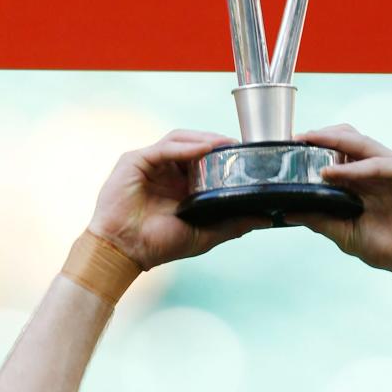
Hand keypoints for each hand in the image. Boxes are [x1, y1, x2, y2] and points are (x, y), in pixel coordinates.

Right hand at [87, 129, 264, 268]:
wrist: (125, 251)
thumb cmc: (159, 245)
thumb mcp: (204, 234)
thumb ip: (233, 225)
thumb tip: (266, 219)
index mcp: (179, 185)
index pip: (203, 159)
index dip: (223, 155)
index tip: (247, 157)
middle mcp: (165, 171)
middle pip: (193, 145)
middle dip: (217, 143)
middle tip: (240, 147)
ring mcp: (150, 164)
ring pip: (180, 140)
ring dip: (204, 140)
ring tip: (225, 144)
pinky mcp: (136, 160)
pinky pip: (165, 148)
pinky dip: (186, 147)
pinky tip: (205, 149)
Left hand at [291, 124, 391, 278]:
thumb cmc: (389, 247)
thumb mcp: (344, 232)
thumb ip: (318, 219)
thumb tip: (286, 212)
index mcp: (364, 179)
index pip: (338, 152)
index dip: (316, 146)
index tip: (290, 147)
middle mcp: (377, 168)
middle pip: (347, 138)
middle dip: (321, 135)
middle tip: (296, 139)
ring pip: (360, 142)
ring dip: (333, 142)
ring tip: (308, 143)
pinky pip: (376, 162)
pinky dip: (352, 168)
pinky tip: (331, 173)